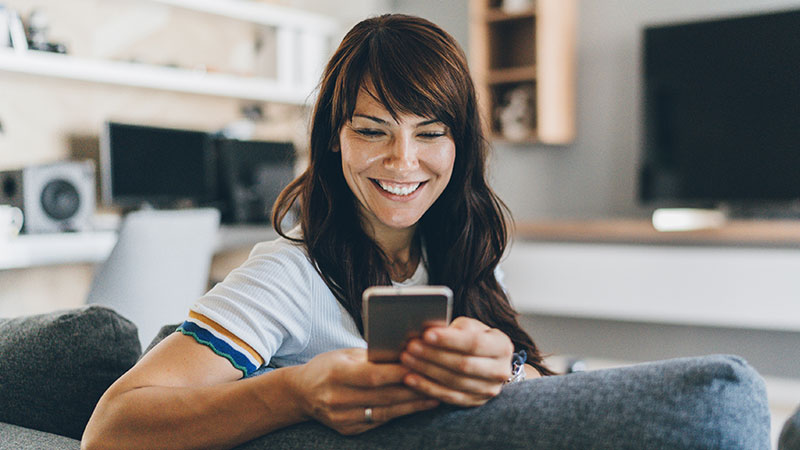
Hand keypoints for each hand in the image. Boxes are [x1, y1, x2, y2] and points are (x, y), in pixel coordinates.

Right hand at [288, 348, 438, 434]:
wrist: (300, 394)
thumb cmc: (327, 367)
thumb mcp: (345, 354)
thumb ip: (372, 356)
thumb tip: (405, 352)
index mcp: (337, 373)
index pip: (374, 375)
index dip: (399, 372)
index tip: (422, 365)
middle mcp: (338, 398)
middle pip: (384, 395)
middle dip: (413, 389)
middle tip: (438, 381)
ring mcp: (342, 417)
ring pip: (385, 411)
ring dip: (412, 405)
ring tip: (435, 396)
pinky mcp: (348, 429)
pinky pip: (379, 420)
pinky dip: (399, 413)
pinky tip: (416, 406)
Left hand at [399, 317, 512, 406]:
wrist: (486, 360)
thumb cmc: (473, 337)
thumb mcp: (469, 327)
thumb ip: (454, 328)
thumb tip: (427, 330)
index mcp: (502, 346)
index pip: (474, 343)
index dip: (449, 340)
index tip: (426, 334)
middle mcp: (500, 370)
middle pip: (463, 364)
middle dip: (433, 355)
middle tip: (410, 346)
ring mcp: (489, 390)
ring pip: (454, 382)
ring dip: (427, 371)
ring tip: (406, 359)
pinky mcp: (475, 402)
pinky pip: (449, 397)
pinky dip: (427, 388)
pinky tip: (410, 378)